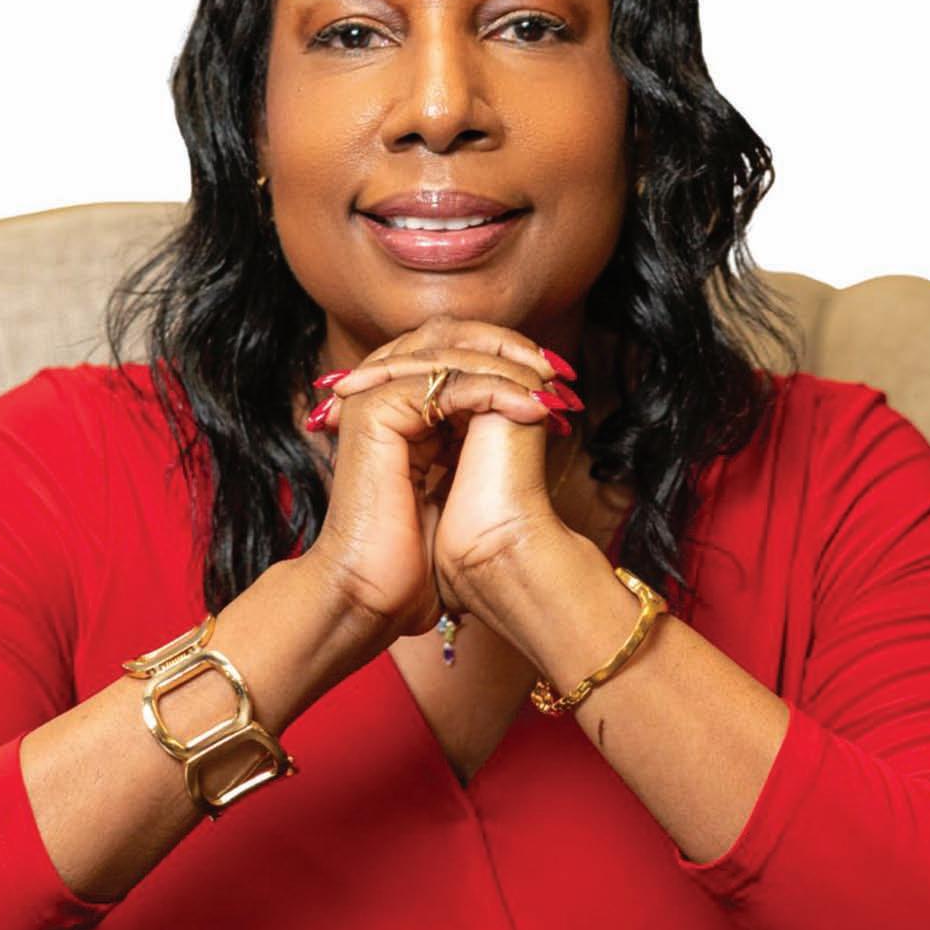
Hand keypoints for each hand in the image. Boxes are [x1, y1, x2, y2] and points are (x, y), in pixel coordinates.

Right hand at [304, 315, 582, 632]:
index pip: (451, 350)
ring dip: (509, 364)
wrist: (372, 594)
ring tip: (551, 386)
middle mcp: (378, 394)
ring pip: (449, 352)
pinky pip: (447, 383)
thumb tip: (529, 415)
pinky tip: (532, 408)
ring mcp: (372, 399)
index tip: (554, 380)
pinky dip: (496, 389)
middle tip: (557, 371)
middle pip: (448, 335)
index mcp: (392, 407)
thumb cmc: (410, 556)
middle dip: (508, 347)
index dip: (504, 355)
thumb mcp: (454, 484)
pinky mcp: (375, 412)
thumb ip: (473, 443)